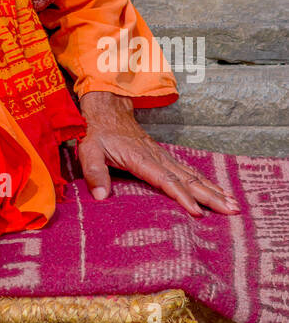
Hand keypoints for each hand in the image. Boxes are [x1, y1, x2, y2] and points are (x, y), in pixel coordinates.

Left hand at [78, 91, 239, 217]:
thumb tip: (100, 197)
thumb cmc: (97, 133)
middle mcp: (157, 157)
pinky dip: (205, 182)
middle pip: (188, 179)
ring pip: (193, 175)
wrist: (107, 109)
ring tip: (234, 204)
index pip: (166, 180)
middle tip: (232, 210)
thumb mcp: (88, 151)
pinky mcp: (164, 156)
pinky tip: (218, 191)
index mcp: (141, 158)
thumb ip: (94, 173)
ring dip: (214, 190)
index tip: (198, 212)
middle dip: (211, 196)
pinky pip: (188, 171)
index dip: (182, 197)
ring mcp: (163, 156)